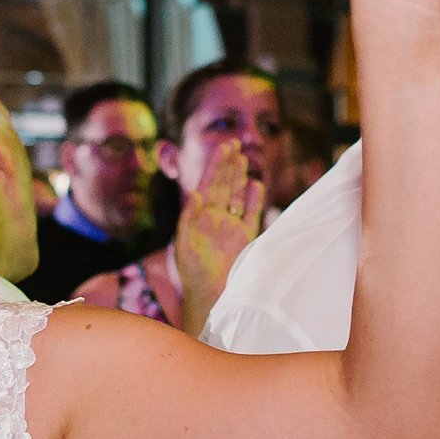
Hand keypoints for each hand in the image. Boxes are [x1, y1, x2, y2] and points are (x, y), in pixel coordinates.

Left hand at [174, 144, 265, 337]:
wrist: (209, 294)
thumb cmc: (192, 273)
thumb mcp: (184, 245)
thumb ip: (188, 219)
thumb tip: (196, 195)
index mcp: (199, 216)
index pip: (208, 184)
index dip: (215, 166)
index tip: (223, 147)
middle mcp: (216, 218)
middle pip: (223, 185)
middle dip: (228, 165)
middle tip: (234, 144)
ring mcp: (232, 226)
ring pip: (237, 195)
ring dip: (240, 177)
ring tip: (243, 157)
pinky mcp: (246, 237)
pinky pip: (252, 213)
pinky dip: (254, 200)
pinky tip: (255, 185)